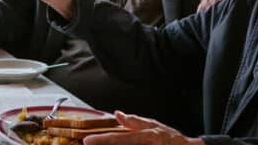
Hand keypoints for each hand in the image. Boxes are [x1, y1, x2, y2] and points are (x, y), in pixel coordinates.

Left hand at [83, 111, 203, 144]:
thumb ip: (134, 121)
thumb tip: (118, 114)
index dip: (101, 140)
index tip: (87, 141)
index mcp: (145, 135)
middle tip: (90, 143)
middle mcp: (146, 144)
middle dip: (104, 144)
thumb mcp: (153, 125)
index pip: (119, 138)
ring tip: (100, 144)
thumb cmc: (170, 138)